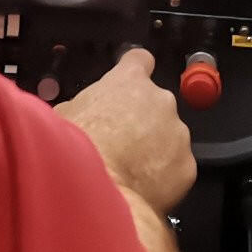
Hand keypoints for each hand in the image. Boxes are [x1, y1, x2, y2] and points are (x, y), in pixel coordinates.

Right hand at [57, 47, 195, 212]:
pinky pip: (176, 169)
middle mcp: (160, 100)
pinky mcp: (186, 165)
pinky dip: (163, 178)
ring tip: (128, 171)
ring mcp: (177, 132)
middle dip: (142, 122)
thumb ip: (84, 106)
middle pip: (156, 105)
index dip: (134, 73)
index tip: (130, 85)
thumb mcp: (65, 115)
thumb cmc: (74, 149)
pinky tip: (140, 187)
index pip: (140, 61)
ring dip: (154, 151)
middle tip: (121, 145)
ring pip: (169, 138)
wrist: (93, 190)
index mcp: (128, 80)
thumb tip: (81, 115)